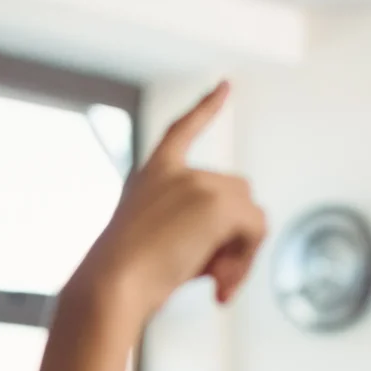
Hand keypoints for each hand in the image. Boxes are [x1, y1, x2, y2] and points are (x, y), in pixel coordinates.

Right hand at [74, 81, 266, 315]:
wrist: (113, 285)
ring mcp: (199, 183)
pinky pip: (256, 230)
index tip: (226, 85)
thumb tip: (243, 239)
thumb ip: (198, 229)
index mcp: (153, 174)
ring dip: (242, 253)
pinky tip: (220, 285)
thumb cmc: (128, 277)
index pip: (182, 130)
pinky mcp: (218, 204)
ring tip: (217, 285)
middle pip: (237, 194)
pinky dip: (246, 260)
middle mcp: (176, 172)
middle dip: (236, 236)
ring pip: (251, 214)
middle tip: (218, 279)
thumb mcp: (160, 241)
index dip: (206, 108)